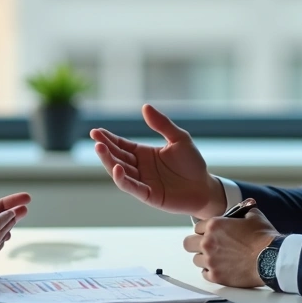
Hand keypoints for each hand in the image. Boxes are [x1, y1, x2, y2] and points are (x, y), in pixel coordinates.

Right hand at [90, 104, 225, 218]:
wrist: (205, 187)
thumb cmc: (192, 164)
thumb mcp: (179, 139)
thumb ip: (162, 124)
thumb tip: (145, 106)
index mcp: (143, 154)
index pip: (121, 145)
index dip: (108, 139)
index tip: (96, 131)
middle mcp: (139, 168)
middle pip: (117, 157)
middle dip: (105, 149)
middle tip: (96, 140)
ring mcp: (142, 182)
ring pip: (120, 172)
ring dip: (109, 161)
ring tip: (100, 149)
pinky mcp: (149, 195)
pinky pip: (132, 187)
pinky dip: (123, 179)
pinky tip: (117, 169)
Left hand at [183, 207, 278, 287]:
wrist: (272, 259)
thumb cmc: (264, 238)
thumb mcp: (254, 216)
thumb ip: (243, 211)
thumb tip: (244, 208)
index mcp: (213, 225)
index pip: (197, 227)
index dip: (205, 230)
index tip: (211, 234)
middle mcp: (208, 242)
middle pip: (188, 243)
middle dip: (196, 244)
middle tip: (207, 246)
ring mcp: (210, 260)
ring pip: (196, 260)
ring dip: (205, 259)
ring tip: (218, 259)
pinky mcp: (216, 276)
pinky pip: (205, 274)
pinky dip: (211, 272)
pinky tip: (221, 269)